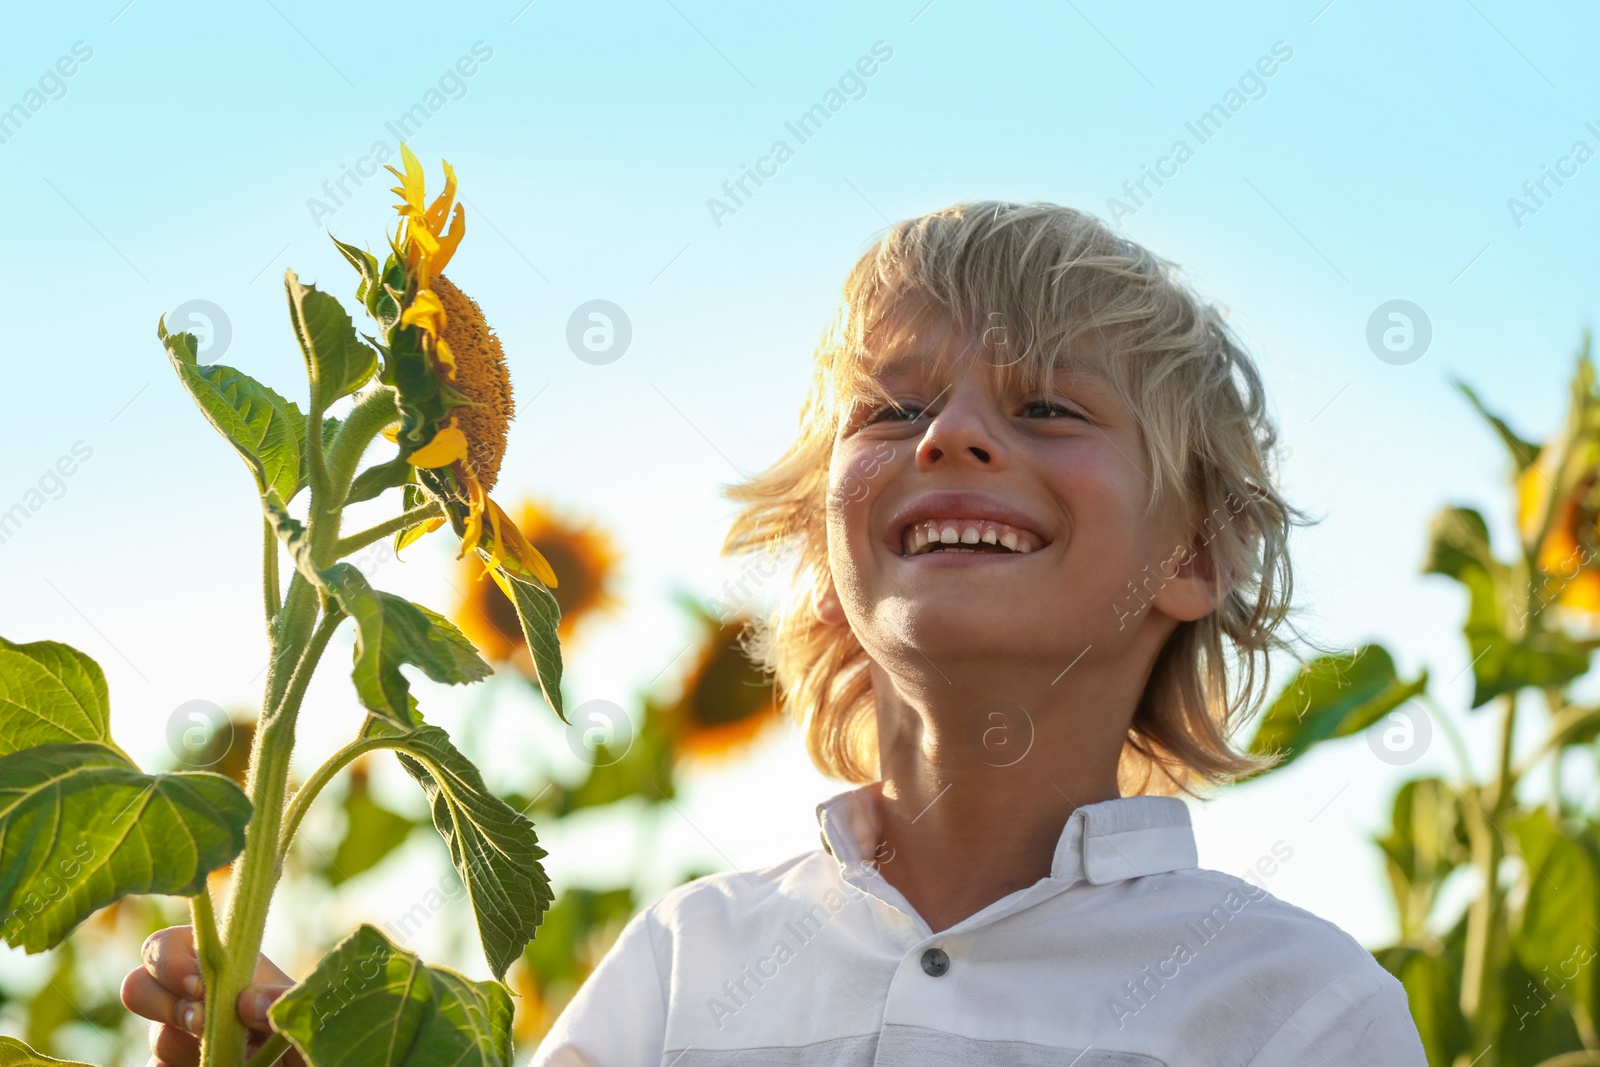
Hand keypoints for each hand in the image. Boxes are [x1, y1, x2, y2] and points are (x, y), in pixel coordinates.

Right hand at [120, 925, 304, 1066]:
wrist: (295, 1061)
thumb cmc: (301, 1031)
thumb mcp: (301, 1010)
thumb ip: (281, 999)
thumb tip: (246, 1001)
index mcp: (216, 964)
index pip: (165, 945)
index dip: (170, 962)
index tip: (199, 987)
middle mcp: (189, 996)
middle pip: (137, 986)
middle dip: (166, 1005)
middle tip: (203, 1024)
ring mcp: (177, 1035)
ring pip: (156, 1036)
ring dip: (187, 1046)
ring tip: (232, 1053)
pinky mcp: (173, 1066)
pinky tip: (216, 1066)